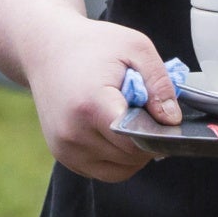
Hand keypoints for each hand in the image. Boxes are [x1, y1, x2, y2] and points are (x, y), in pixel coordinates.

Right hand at [18, 16, 180, 182]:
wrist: (45, 49)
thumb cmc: (92, 45)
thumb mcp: (135, 47)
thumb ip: (159, 84)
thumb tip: (172, 120)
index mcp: (91, 106)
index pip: (136, 140)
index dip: (155, 131)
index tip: (158, 114)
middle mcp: (73, 133)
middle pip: (130, 156)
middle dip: (145, 138)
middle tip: (140, 110)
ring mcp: (65, 148)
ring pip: (120, 169)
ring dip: (132, 151)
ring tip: (124, 119)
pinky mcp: (62, 155)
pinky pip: (103, 171)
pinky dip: (116, 157)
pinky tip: (112, 130)